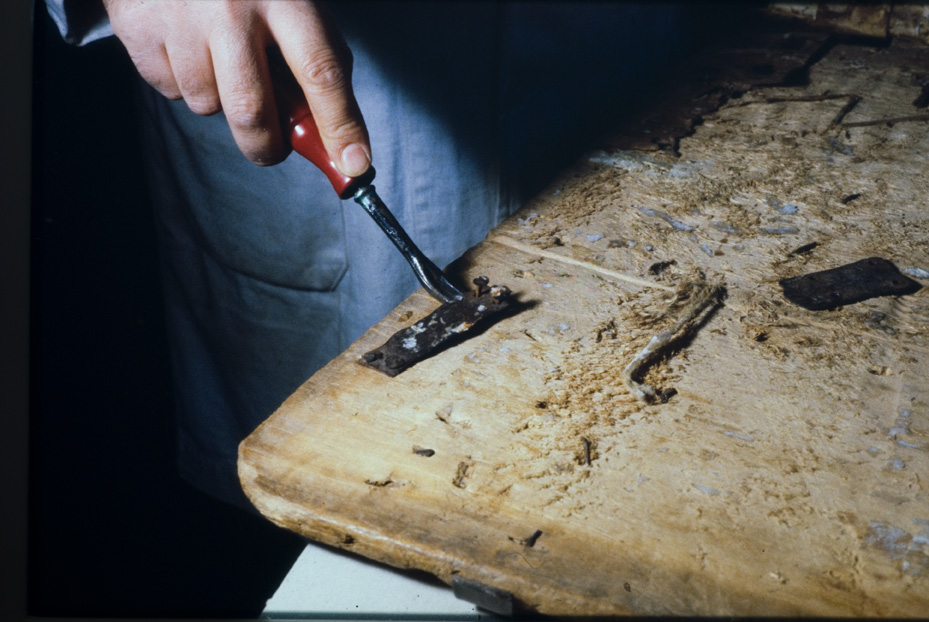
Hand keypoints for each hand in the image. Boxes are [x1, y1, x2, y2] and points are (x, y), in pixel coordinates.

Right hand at [102, 0, 370, 172]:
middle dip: (267, 146)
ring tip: (220, 62)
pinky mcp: (138, 28)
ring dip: (221, 104)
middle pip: (253, 111)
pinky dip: (184, 84)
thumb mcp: (293, 5)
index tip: (355, 165)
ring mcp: (182, 18)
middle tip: (274, 148)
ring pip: (207, 105)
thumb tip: (332, 135)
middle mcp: (231, 7)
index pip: (321, 72)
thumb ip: (316, 62)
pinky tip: (188, 48)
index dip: (340, 125)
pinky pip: (170, 90)